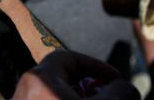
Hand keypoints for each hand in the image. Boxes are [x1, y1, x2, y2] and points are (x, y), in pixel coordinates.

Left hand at [12, 50, 139, 98]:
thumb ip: (118, 93)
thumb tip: (127, 87)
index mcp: (39, 77)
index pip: (69, 57)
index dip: (96, 66)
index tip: (117, 79)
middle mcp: (26, 88)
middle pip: (63, 78)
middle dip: (90, 86)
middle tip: (109, 96)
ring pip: (57, 93)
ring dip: (80, 97)